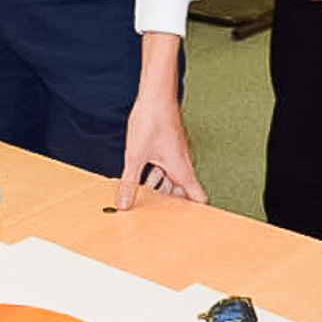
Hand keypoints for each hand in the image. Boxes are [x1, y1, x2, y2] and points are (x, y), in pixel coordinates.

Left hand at [114, 89, 206, 209]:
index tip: (189, 226)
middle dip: (172, 205)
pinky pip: (165, 168)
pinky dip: (156, 175)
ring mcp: (175, 155)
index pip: (198, 198)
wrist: (155, 95)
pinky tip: (142, 176)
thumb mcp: (136, 156)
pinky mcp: (167, 147)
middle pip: (182, 192)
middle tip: (160, 217)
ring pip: (172, 180)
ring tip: (147, 198)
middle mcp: (181, 164)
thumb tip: (124, 203)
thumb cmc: (151, 120)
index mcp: (181, 170)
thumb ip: (130, 182)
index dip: (195, 214)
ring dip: (161, 189)